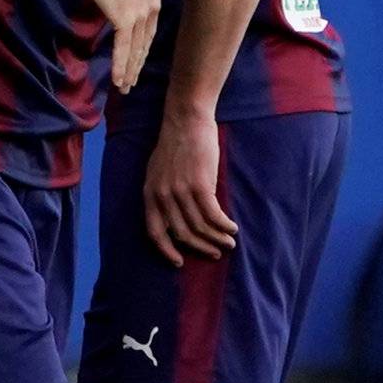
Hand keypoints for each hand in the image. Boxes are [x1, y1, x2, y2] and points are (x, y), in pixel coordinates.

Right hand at [84, 0, 161, 95]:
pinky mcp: (126, 19)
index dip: (141, 52)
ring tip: (123, 88)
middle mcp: (152, 8)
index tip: (135, 65)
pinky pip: (123, 49)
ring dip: (128, 72)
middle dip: (137, 67)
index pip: (149, 32)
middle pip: (144, 45)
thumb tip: (117, 1)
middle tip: (130, 84)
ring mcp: (141, 14)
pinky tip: (118, 80)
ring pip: (135, 51)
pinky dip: (120, 66)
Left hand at [145, 103, 236, 264]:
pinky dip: (224, 225)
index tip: (179, 262)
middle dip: (200, 247)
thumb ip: (162, 194)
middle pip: (182, 234)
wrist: (186, 120)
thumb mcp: (158, 172)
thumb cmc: (175, 145)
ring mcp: (180, 191)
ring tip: (228, 243)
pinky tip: (232, 227)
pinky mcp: (200, 185)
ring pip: (200, 227)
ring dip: (217, 238)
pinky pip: (213, 215)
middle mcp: (162, 196)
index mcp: (149, 195)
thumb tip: (173, 217)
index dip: (167, 250)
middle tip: (215, 253)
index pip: (154, 232)